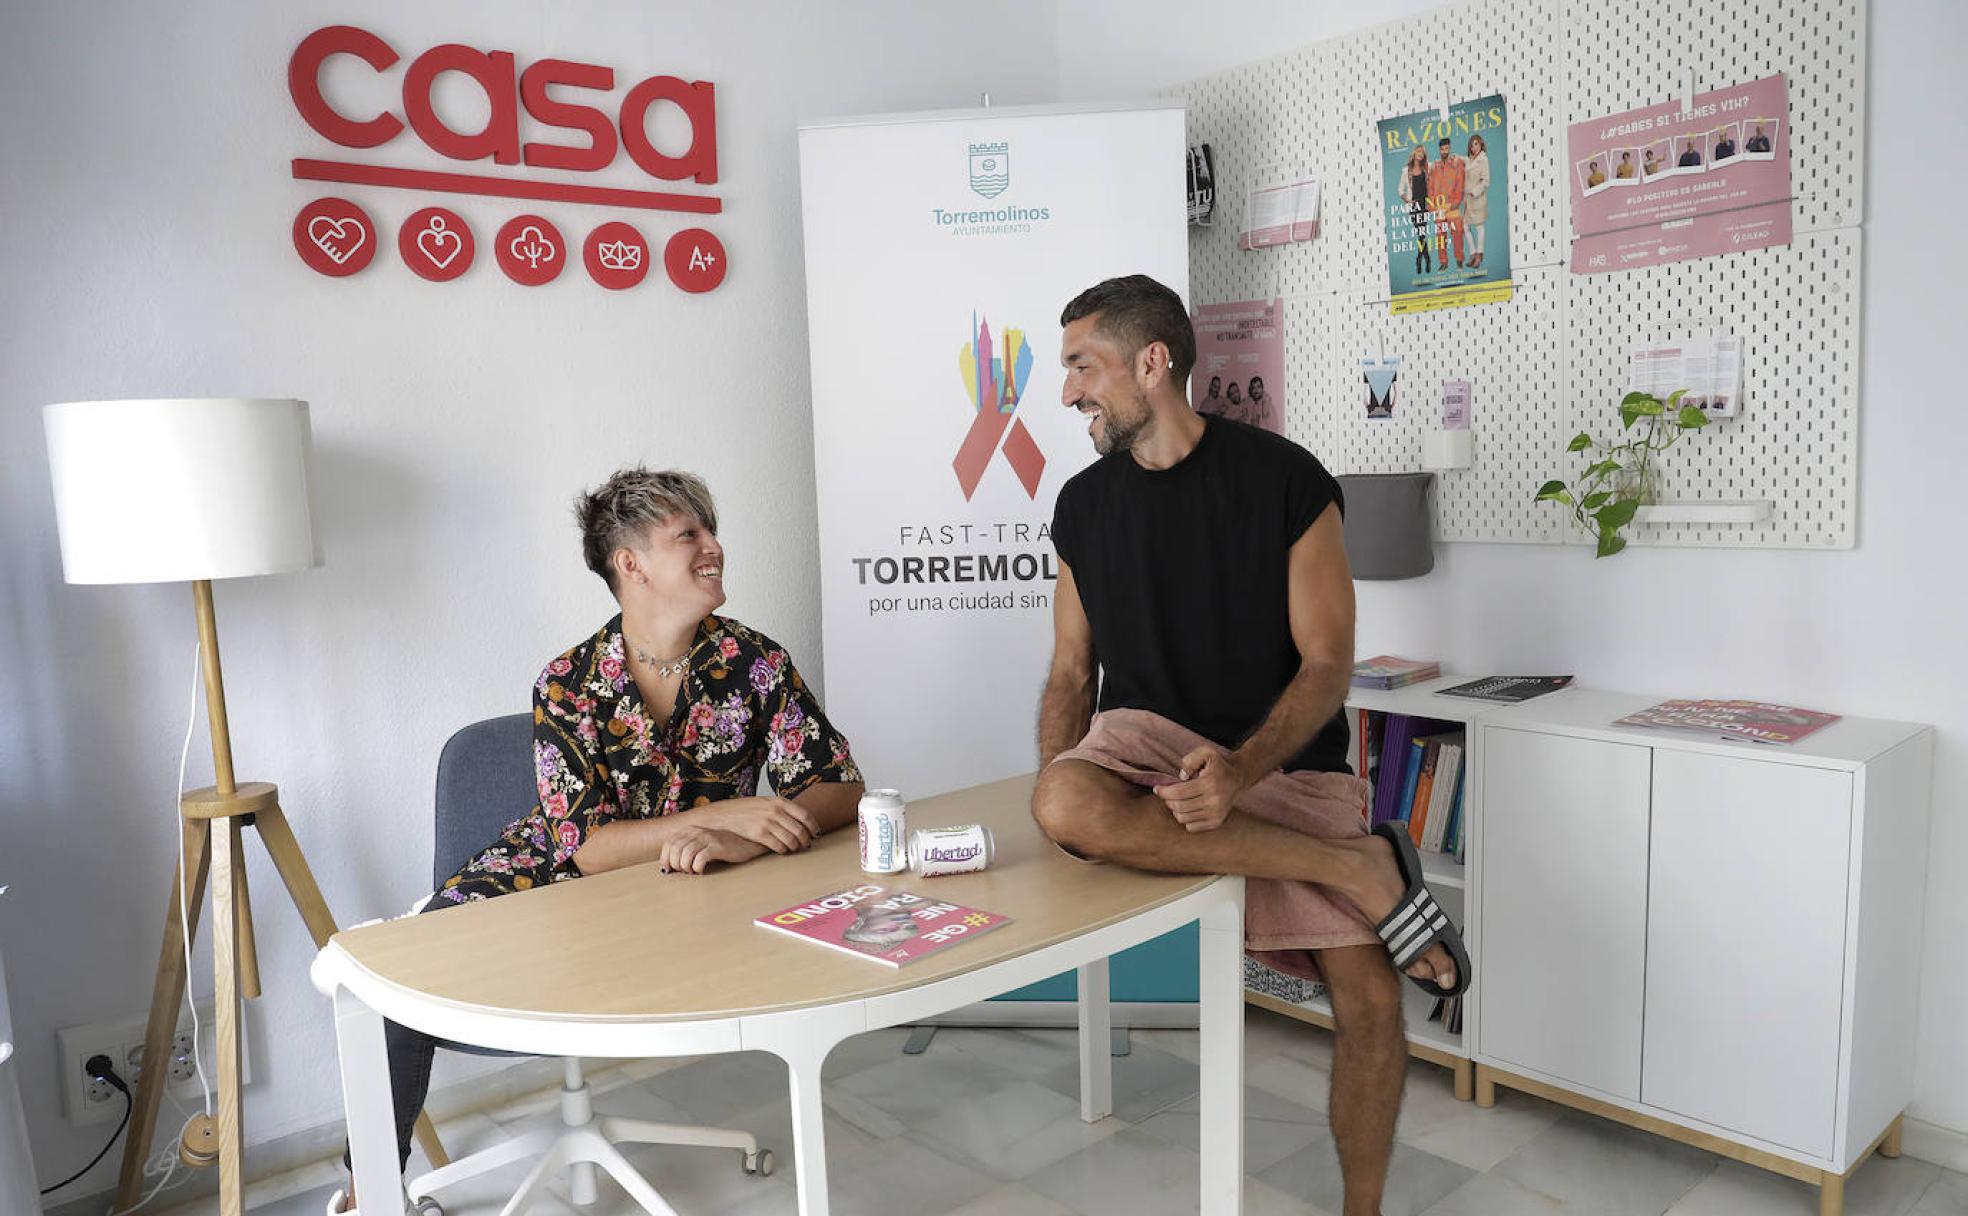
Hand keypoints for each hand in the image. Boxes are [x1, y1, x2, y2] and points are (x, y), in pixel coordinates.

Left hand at [658, 826, 765, 874]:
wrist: (746, 844)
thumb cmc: (722, 848)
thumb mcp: (701, 845)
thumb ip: (686, 850)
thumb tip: (668, 867)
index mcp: (690, 830)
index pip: (669, 844)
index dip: (665, 859)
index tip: (668, 871)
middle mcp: (697, 831)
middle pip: (675, 849)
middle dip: (675, 865)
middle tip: (683, 872)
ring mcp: (708, 838)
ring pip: (685, 854)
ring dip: (686, 867)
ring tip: (692, 872)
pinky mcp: (717, 846)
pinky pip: (700, 858)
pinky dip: (697, 868)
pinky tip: (701, 871)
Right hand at [698, 796, 816, 853]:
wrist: (723, 814)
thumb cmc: (745, 809)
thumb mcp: (765, 802)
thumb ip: (781, 808)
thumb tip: (799, 819)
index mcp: (779, 801)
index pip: (805, 815)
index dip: (813, 826)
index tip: (816, 833)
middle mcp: (775, 811)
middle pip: (800, 830)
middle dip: (806, 840)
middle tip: (807, 845)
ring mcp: (767, 822)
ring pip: (791, 840)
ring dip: (795, 847)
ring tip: (795, 849)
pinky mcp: (759, 834)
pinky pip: (779, 846)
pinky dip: (784, 850)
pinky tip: (782, 851)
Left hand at [1153, 746, 1248, 832]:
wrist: (1237, 779)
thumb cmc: (1217, 765)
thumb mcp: (1206, 753)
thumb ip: (1190, 760)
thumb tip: (1182, 776)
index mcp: (1209, 784)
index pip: (1179, 793)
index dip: (1164, 791)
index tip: (1157, 789)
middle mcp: (1214, 801)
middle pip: (1179, 807)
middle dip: (1168, 800)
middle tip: (1168, 794)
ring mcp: (1216, 814)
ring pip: (1183, 818)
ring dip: (1176, 809)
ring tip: (1179, 800)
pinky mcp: (1216, 823)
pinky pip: (1191, 827)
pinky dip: (1185, 818)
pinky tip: (1189, 808)